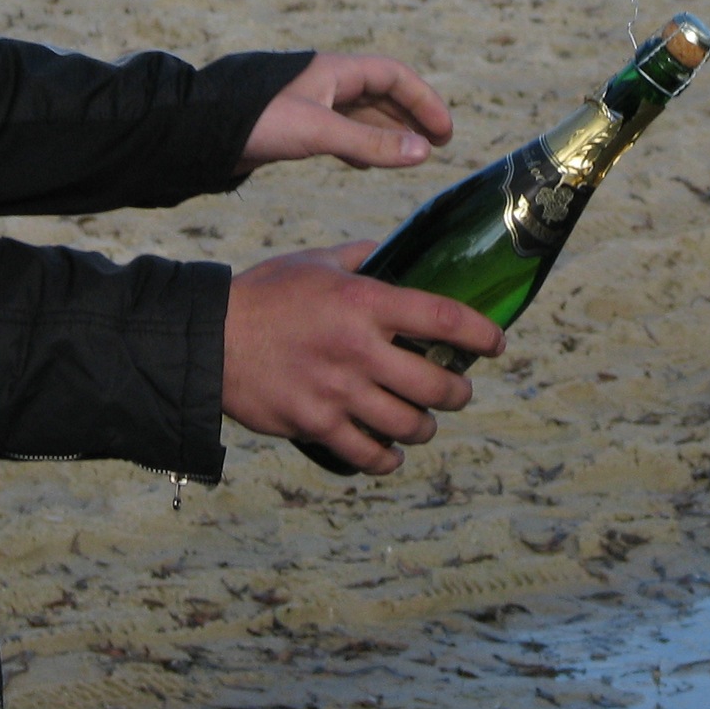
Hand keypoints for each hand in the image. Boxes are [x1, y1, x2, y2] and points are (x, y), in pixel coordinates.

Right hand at [222, 242, 504, 472]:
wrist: (211, 337)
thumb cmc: (265, 293)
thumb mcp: (316, 261)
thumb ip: (359, 257)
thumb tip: (390, 250)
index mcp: (365, 302)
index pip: (445, 317)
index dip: (482, 333)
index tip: (497, 343)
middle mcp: (360, 349)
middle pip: (438, 385)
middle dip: (458, 391)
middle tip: (457, 389)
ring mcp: (340, 392)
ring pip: (410, 425)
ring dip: (427, 427)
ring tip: (425, 422)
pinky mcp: (317, 424)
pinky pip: (369, 454)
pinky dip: (388, 458)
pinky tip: (391, 453)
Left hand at [237, 53, 452, 174]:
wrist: (201, 131)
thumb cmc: (257, 121)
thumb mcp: (319, 132)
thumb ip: (370, 143)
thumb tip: (423, 152)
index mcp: (335, 71)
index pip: (394, 76)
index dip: (424, 100)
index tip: (445, 132)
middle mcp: (326, 82)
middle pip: (382, 93)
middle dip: (411, 116)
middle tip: (438, 146)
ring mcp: (311, 102)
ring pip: (362, 113)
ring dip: (388, 132)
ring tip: (411, 156)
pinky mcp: (296, 124)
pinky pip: (341, 129)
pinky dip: (361, 145)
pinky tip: (364, 165)